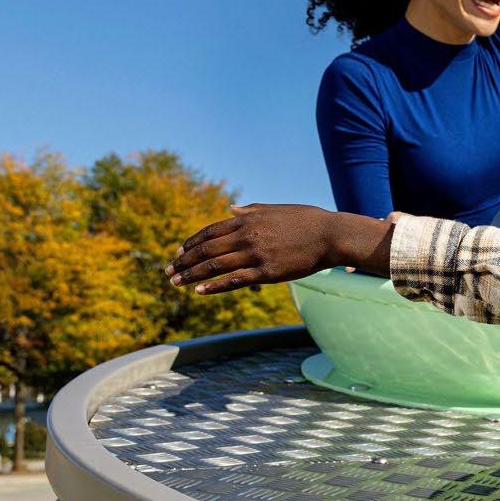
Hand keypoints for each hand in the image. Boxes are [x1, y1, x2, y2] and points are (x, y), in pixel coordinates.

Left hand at [165, 204, 392, 293]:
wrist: (331, 236)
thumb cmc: (307, 221)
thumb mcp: (276, 209)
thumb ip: (251, 210)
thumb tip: (231, 209)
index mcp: (248, 220)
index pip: (210, 232)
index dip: (192, 243)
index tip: (180, 252)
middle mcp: (247, 236)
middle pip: (206, 250)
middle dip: (184, 261)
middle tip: (168, 271)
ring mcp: (256, 255)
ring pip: (215, 266)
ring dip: (191, 275)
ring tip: (176, 282)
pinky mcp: (267, 272)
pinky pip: (234, 281)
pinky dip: (214, 287)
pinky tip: (199, 291)